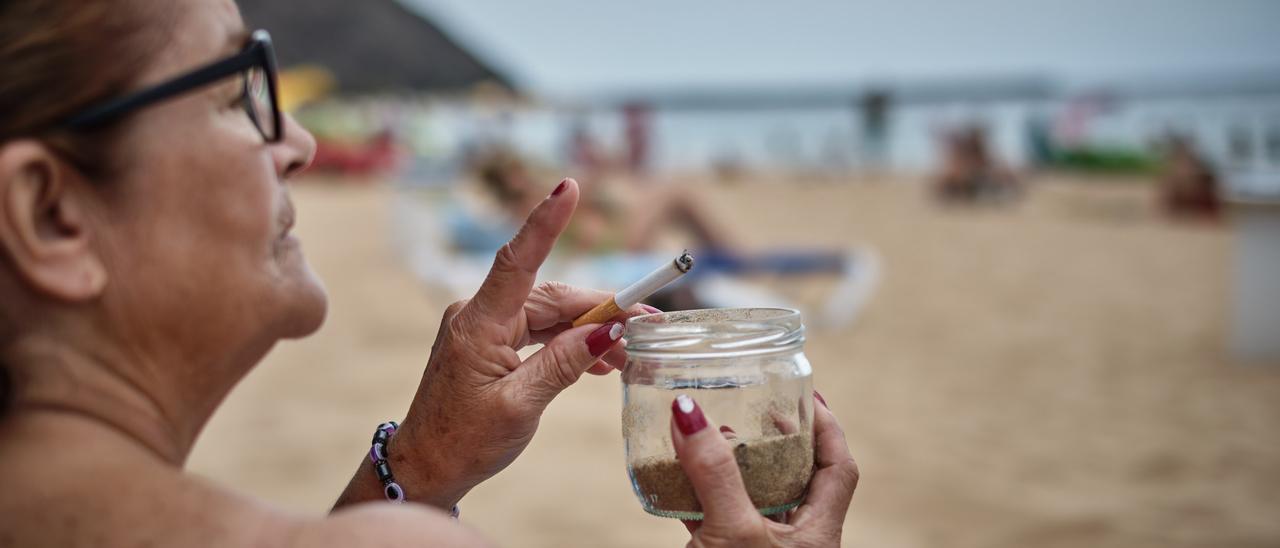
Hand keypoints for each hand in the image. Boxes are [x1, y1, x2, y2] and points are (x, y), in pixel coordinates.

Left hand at [384, 178, 651, 508]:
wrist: (425, 466)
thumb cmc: (466, 441)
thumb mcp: (522, 405)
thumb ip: (566, 362)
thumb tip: (608, 329)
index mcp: (479, 325)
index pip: (517, 260)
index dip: (545, 221)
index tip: (567, 186)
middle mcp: (479, 316)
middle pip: (551, 295)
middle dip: (602, 308)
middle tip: (648, 324)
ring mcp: (483, 328)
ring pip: (550, 314)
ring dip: (590, 331)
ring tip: (628, 355)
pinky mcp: (489, 342)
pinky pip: (538, 330)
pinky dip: (570, 342)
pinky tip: (599, 360)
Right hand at [671, 392, 857, 547]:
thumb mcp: (732, 530)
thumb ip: (714, 474)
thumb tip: (688, 412)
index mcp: (816, 532)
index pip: (839, 468)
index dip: (827, 429)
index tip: (807, 397)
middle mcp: (795, 540)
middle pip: (798, 477)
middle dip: (777, 442)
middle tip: (758, 411)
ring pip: (756, 498)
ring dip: (735, 468)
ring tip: (715, 437)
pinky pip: (720, 520)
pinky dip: (701, 498)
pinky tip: (678, 479)